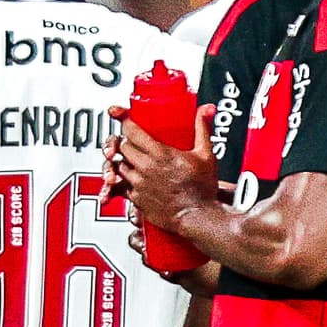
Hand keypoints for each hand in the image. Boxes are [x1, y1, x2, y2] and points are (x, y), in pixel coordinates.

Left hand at [114, 120, 211, 238]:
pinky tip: (143, 180)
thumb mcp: (205, 154)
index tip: (122, 116)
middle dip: (128, 142)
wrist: (197, 216)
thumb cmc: (202, 189)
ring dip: (127, 162)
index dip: (125, 121)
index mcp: (160, 154)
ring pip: (121, 166)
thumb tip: (205, 110)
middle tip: (138, 143)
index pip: (131, 131)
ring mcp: (138, 184)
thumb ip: (202, 128)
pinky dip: (130, 181)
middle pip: (123, 147)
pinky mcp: (136, 199)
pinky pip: (124, 185)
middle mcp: (145, 168)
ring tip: (141, 162)